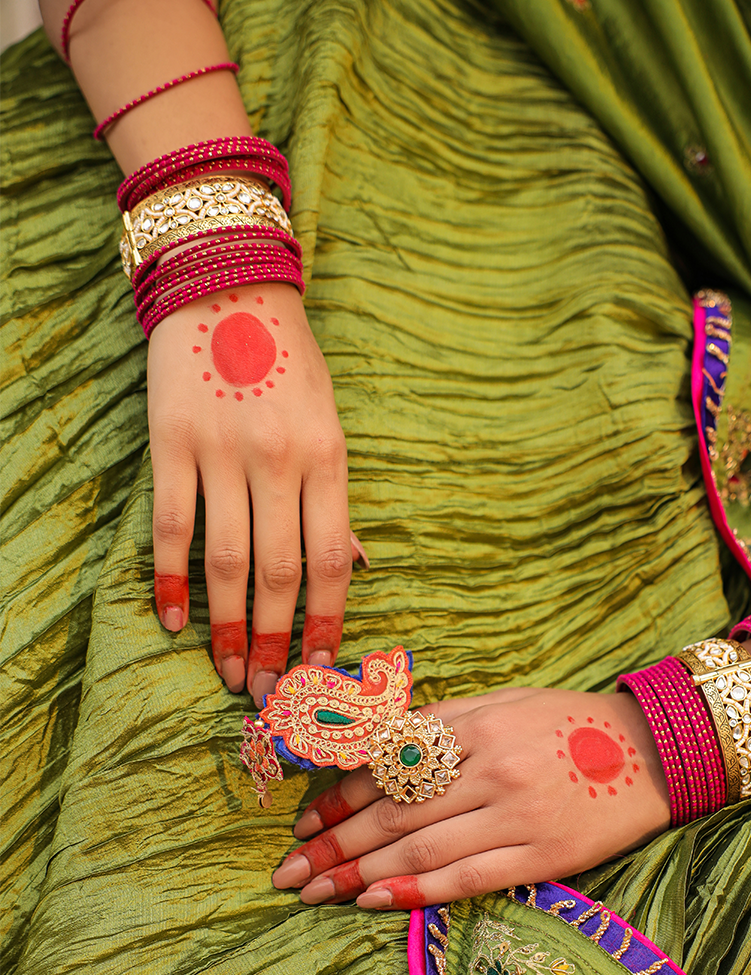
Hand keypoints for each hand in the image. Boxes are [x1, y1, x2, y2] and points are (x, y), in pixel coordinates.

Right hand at [148, 281, 363, 700]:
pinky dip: (169, 578)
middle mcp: (279, 460)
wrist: (225, 283)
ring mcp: (222, 452)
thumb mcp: (331, 422)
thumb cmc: (288, 363)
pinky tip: (171, 620)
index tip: (323, 670)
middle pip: (280, 572)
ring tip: (231, 671)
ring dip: (228, 626)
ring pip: (226, 560)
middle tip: (271, 691)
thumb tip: (356, 567)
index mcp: (329, 458)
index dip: (328, 621)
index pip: (333, 559)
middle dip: (278, 640)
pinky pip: (170, 525)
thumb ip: (336, 497)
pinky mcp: (172, 443)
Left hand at [272, 687, 670, 907]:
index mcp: (475, 725)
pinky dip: (415, 894)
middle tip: (287, 873)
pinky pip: (467, 879)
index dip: (337, 799)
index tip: (302, 824)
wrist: (656, 749)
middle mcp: (489, 768)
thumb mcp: (503, 702)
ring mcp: (517, 814)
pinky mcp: (543, 854)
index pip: (387, 768)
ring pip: (419, 851)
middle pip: (391, 816)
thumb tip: (370, 752)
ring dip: (358, 875)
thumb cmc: (569, 724)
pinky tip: (374, 902)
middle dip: (331, 846)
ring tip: (316, 893)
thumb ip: (440, 725)